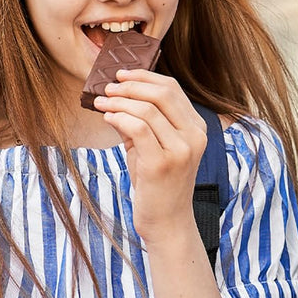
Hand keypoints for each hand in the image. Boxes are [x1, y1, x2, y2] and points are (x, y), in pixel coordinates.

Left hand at [93, 70, 206, 241]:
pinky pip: (138, 128)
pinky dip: (119, 118)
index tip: (121, 75)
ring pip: (147, 109)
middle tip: (108, 88)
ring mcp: (181, 150)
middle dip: (130, 85)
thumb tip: (117, 95)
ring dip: (119, 102)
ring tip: (101, 103)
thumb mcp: (154, 147)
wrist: (166, 221)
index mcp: (196, 128)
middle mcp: (194, 136)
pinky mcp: (162, 163)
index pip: (172, 89)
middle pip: (162, 93)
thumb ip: (144, 122)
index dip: (144, 76)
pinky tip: (107, 119)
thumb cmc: (158, 184)